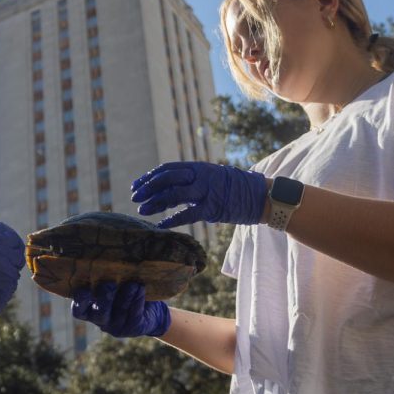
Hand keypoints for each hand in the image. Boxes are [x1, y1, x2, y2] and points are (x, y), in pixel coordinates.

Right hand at [0, 222, 24, 335]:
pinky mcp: (9, 279)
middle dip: (13, 252)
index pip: (2, 229)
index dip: (7, 236)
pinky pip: (14, 276)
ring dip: (10, 268)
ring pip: (16, 261)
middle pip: (14, 244)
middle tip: (7, 261)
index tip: (8, 243)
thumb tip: (2, 242)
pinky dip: (8, 282)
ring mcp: (2, 263)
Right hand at [71, 282, 169, 337]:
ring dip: (125, 297)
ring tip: (132, 284)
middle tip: (110, 284)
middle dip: (104, 299)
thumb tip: (104, 253)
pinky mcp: (133, 327)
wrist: (150, 307)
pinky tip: (140, 288)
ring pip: (119, 312)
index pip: (78, 310)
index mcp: (90, 308)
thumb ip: (105, 273)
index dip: (80, 301)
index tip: (85, 288)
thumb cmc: (124, 286)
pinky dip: (137, 300)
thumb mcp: (113, 280)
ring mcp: (117, 326)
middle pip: (98, 314)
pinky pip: (134, 315)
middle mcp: (101, 320)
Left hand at [131, 161, 267, 227]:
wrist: (258, 195)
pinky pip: (187, 214)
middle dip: (147, 188)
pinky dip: (171, 220)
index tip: (136, 186)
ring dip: (155, 204)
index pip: (167, 169)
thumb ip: (190, 181)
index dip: (149, 177)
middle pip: (166, 179)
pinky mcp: (212, 208)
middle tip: (134, 198)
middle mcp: (200, 176)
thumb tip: (164, 191)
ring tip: (142, 212)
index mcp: (197, 167)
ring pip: (173, 195)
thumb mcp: (210, 177)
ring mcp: (206, 192)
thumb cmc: (231, 188)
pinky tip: (160, 225)